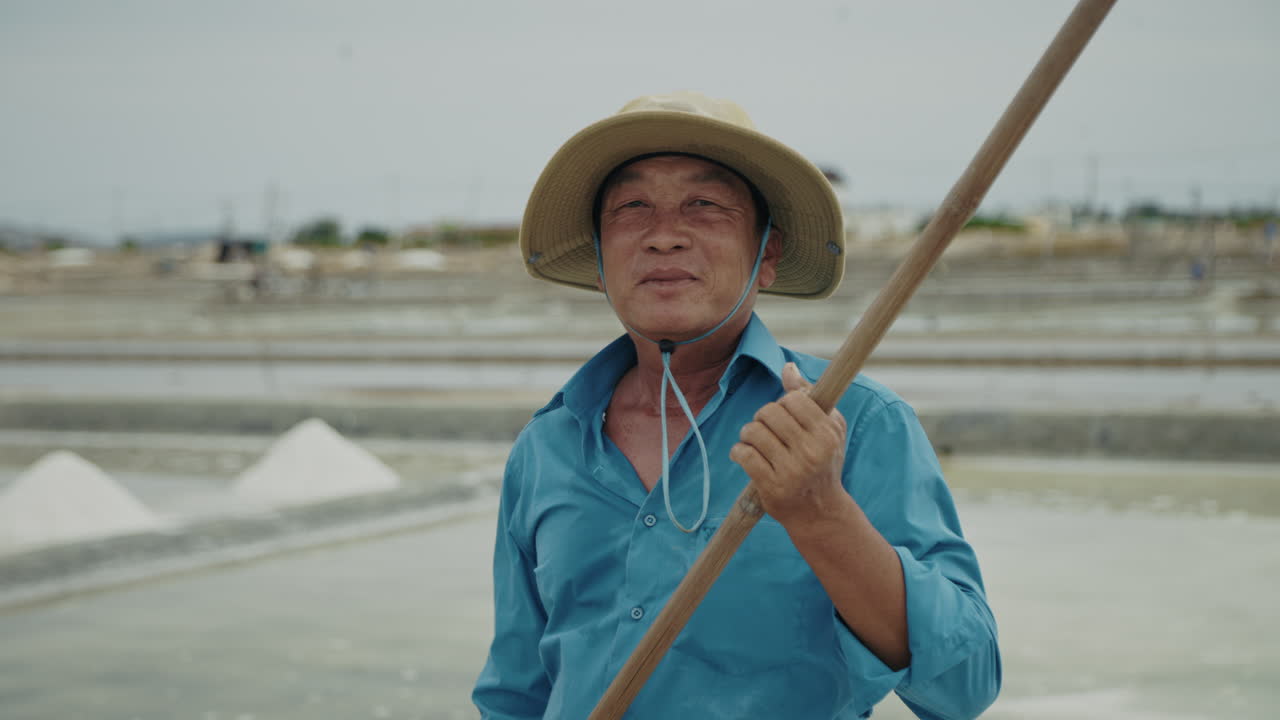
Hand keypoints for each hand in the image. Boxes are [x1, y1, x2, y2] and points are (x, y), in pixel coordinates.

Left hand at [730, 362, 847, 527]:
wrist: (819, 511)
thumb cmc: (823, 463)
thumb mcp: (828, 429)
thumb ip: (809, 396)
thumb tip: (788, 367)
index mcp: (827, 433)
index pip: (793, 398)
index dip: (783, 403)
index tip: (785, 416)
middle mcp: (812, 451)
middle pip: (769, 412)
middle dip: (762, 418)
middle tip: (766, 430)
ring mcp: (792, 470)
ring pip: (753, 432)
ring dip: (748, 435)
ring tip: (754, 442)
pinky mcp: (772, 486)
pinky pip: (744, 455)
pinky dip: (738, 452)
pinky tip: (744, 456)